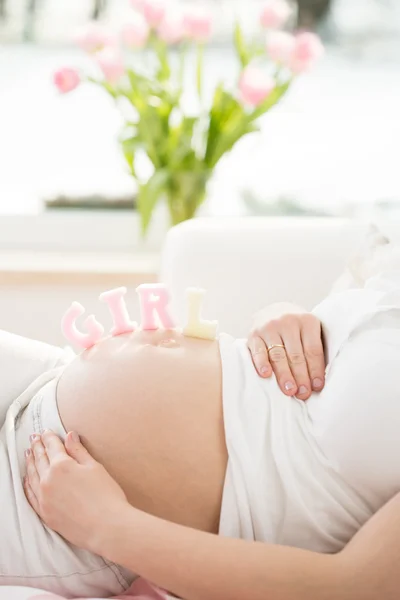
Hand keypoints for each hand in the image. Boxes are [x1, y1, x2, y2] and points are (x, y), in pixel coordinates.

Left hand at [24, 430, 128, 553]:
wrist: (106, 527)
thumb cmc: (106, 495)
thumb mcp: (94, 467)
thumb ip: (79, 451)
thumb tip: (70, 436)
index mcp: (61, 465)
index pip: (52, 446)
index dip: (48, 437)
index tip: (46, 431)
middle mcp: (48, 480)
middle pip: (39, 459)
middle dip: (37, 447)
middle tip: (34, 438)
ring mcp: (44, 498)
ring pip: (32, 476)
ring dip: (30, 462)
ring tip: (28, 454)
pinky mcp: (45, 514)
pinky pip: (31, 495)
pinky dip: (27, 484)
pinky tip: (27, 479)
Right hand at [247, 302, 324, 399]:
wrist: (274, 309)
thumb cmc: (296, 328)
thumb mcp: (309, 331)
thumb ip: (313, 350)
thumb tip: (317, 382)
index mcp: (307, 321)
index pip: (313, 350)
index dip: (315, 370)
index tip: (317, 386)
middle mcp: (288, 321)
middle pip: (296, 355)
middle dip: (301, 377)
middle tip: (303, 393)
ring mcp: (269, 327)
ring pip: (278, 355)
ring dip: (284, 375)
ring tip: (290, 390)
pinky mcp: (254, 333)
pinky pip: (258, 351)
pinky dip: (261, 363)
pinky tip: (266, 374)